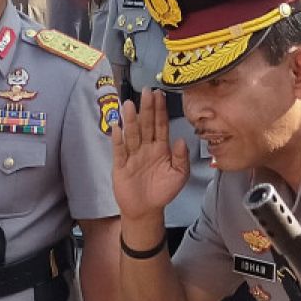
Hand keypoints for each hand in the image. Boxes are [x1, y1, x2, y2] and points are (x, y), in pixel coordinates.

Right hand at [110, 88, 190, 219]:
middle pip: (146, 124)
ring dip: (131, 119)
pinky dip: (118, 139)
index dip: (160, 110)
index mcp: (161, 148)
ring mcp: (133, 154)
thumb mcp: (179, 175)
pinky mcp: (121, 164)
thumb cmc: (163, 191)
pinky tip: (117, 126)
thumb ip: (182, 158)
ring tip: (130, 104)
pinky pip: (119, 150)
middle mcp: (146, 147)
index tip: (161, 94)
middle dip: (147, 108)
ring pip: (132, 134)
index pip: (161, 125)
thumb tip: (181, 140)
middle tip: (147, 91)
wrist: (146, 210)